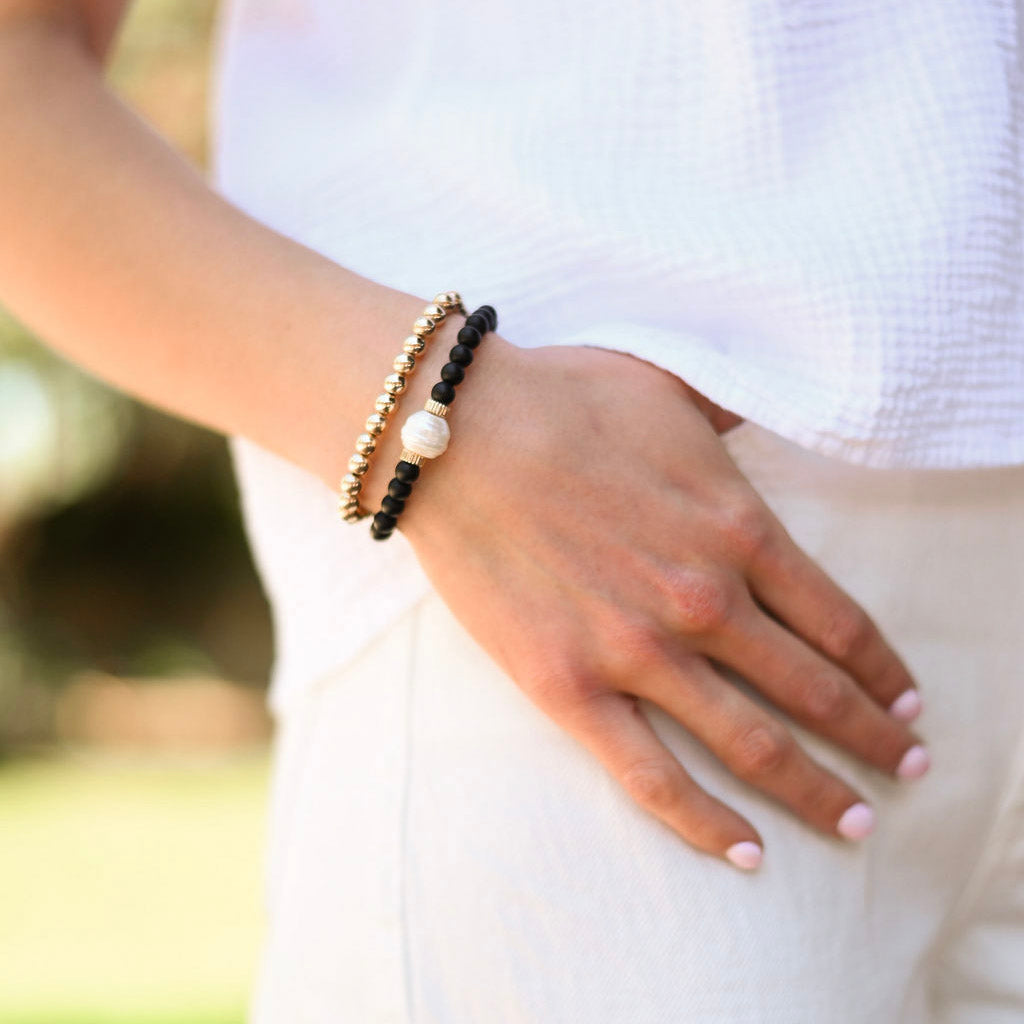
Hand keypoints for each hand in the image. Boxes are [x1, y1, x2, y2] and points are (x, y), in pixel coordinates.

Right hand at [399, 335, 926, 868]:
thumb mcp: (668, 387)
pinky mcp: (570, 687)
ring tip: (854, 825)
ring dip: (816, 791)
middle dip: (872, 738)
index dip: (884, 670)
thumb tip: (746, 420)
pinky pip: (650, 775)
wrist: (458, 434)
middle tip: (906, 770)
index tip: (909, 701)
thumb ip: (726, 415)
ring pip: (752, 745)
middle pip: (815, 692)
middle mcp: (705, 601)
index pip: (840, 621)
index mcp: (739, 529)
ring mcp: (639, 652)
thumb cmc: (562, 399)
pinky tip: (747, 853)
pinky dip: (704, 822)